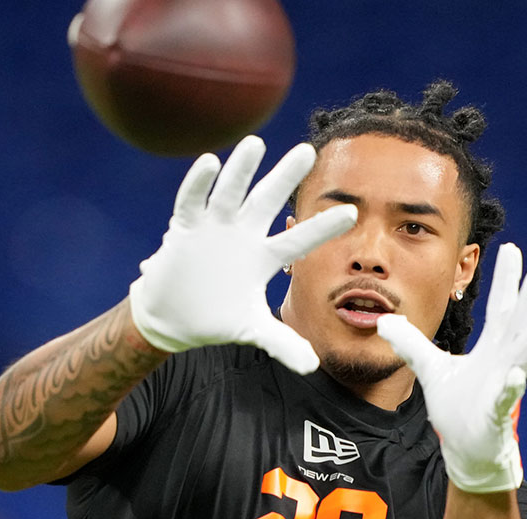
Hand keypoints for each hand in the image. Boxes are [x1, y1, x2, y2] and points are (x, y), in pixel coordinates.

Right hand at [129, 135, 357, 373]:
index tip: (353, 212)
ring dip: (242, 170)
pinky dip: (198, 184)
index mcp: (264, 257)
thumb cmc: (217, 317)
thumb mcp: (252, 329)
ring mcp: (214, 229)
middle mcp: (243, 235)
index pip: (299, 239)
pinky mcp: (185, 230)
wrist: (173, 317)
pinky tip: (209, 163)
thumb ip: (281, 343)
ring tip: (256, 144)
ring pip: (231, 193)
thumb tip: (313, 366)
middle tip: (308, 151)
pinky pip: (192, 202)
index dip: (324, 228)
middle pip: (267, 201)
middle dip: (285, 177)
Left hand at [376, 243, 526, 492]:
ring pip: (523, 356)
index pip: (501, 307)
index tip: (513, 249)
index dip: (506, 280)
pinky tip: (514, 376)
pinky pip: (505, 399)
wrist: (466, 448)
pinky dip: (510, 388)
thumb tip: (385, 320)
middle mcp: (504, 361)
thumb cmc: (457, 407)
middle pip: (520, 322)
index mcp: (492, 348)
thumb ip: (411, 343)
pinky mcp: (496, 413)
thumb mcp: (430, 368)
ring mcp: (503, 386)